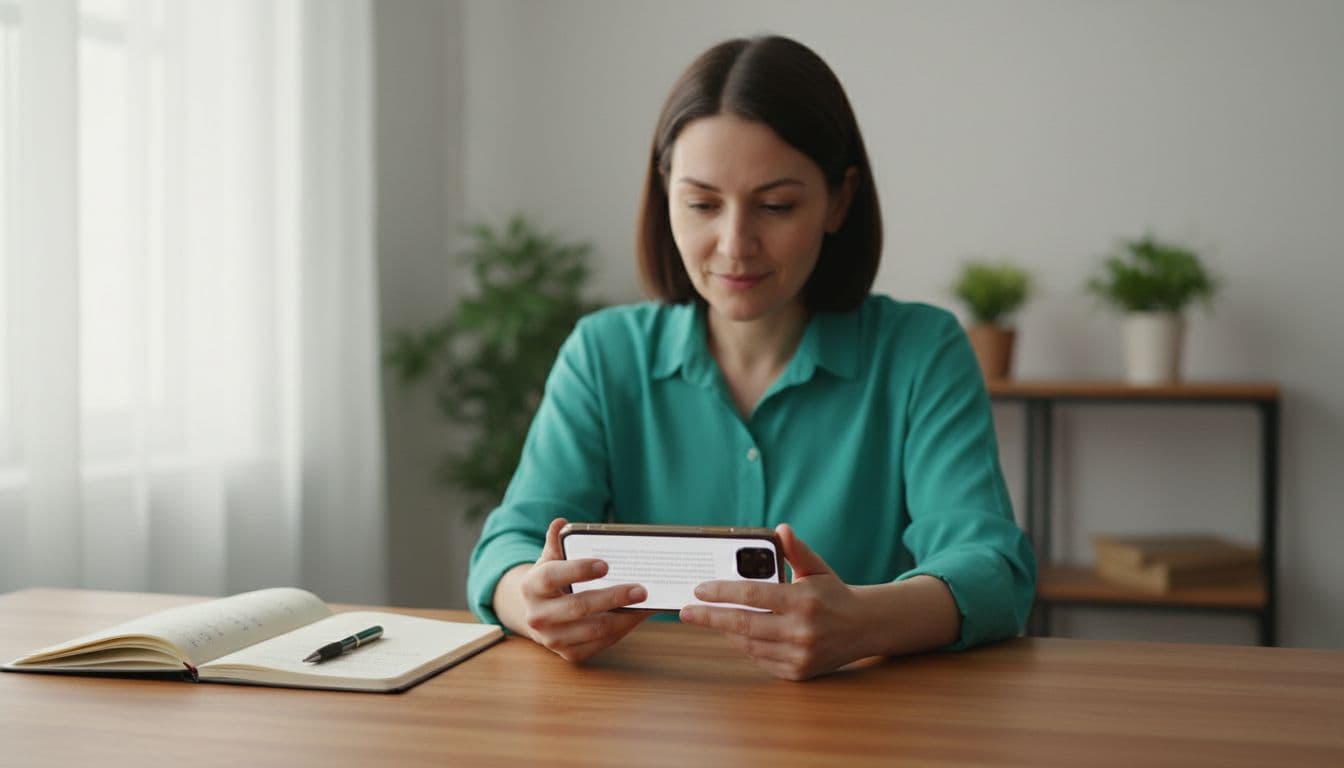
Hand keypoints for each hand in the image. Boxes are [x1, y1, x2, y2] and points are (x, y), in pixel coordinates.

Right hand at [509, 518, 649, 662]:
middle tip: (640, 589)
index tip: (605, 564)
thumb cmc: (550, 581)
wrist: (538, 614)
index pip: (552, 577)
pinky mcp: (569, 654)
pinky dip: (623, 629)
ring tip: (645, 602)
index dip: (578, 570)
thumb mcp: (549, 560)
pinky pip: (601, 643)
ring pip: (594, 629)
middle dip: (613, 597)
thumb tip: (561, 523)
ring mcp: (552, 638)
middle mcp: (538, 615)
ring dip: (624, 617)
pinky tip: (637, 615)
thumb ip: (557, 542)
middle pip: (579, 606)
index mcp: (531, 586)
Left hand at [678, 524, 867, 680]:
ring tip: (710, 618)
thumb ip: (796, 550)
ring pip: (749, 644)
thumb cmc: (834, 593)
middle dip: (710, 617)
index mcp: (804, 600)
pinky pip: (760, 658)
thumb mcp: (817, 568)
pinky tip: (736, 633)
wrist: (864, 628)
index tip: (699, 590)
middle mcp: (801, 631)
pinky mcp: (797, 672)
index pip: (753, 595)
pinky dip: (745, 645)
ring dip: (726, 630)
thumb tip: (781, 530)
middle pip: (743, 624)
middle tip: (686, 611)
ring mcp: (799, 655)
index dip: (722, 593)